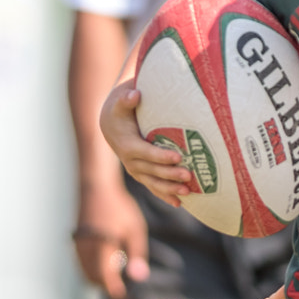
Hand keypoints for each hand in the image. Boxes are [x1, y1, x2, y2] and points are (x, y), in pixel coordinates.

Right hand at [74, 174, 150, 298]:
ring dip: (98, 278)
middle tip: (120, 289)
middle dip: (106, 286)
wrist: (96, 187)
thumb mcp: (134, 230)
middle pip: (94, 279)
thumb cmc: (120, 207)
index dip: (114, 290)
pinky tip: (105, 263)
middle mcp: (86, 249)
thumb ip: (137, 255)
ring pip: (85, 272)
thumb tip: (140, 278)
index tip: (123, 296)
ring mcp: (78, 245)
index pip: (105, 279)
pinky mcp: (75, 241)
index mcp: (101, 248)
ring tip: (114, 276)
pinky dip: (91, 269)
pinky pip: (81, 263)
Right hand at [101, 81, 195, 201]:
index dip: (161, 156)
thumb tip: (135, 95)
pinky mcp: (141, 175)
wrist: (110, 124)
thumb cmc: (121, 109)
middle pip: (153, 170)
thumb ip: (127, 99)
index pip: (146, 153)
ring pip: (154, 183)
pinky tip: (179, 204)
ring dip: (170, 189)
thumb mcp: (121, 101)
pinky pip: (154, 187)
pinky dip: (165, 195)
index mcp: (127, 145)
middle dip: (170, 174)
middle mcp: (130, 161)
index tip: (178, 156)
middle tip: (189, 175)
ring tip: (188, 192)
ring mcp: (136, 170)